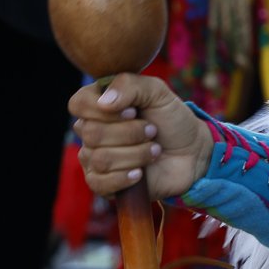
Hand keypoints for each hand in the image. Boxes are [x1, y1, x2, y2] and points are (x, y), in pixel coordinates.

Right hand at [69, 72, 212, 199]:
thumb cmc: (171, 119)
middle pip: (91, 133)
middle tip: (152, 130)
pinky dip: (125, 177)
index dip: (103, 110)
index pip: (78, 104)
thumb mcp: (158, 92)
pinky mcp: (102, 183)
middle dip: (130, 133)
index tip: (133, 111)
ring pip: (101, 159)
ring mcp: (94, 158)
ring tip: (154, 149)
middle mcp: (90, 130)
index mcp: (99, 104)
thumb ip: (131, 85)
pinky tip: (141, 173)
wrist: (190, 151)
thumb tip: (104, 102)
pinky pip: (99, 183)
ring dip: (136, 154)